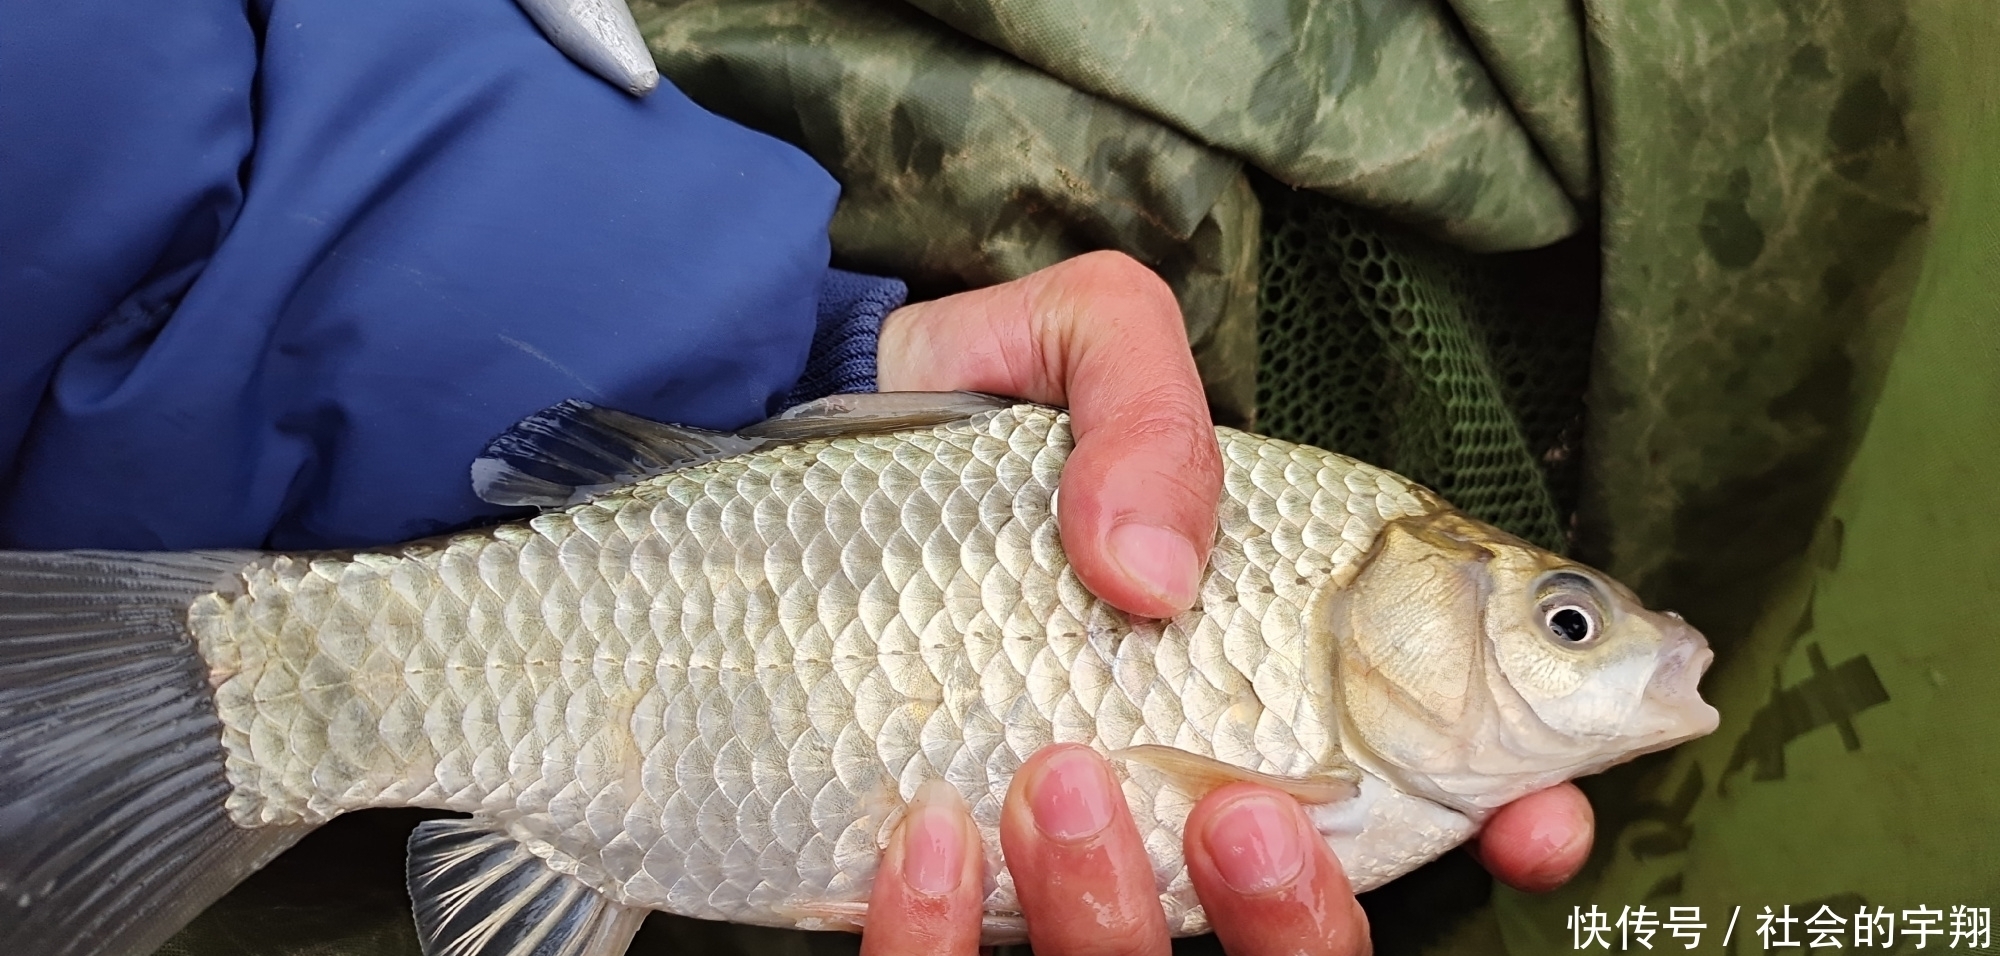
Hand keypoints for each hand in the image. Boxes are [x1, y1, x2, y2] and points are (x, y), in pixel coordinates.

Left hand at [868, 253, 1594, 951]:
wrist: (781, 495)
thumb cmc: (964, 416)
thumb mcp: (1081, 339)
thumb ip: (1151, 407)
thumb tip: (1153, 572)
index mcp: (1270, 661)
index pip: (1437, 779)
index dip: (1512, 813)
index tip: (1532, 820)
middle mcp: (1186, 776)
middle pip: (1312, 919)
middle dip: (1320, 903)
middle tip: (1259, 812)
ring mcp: (1069, 845)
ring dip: (1123, 904)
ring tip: (1056, 779)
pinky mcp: (942, 886)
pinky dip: (945, 925)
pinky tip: (925, 829)